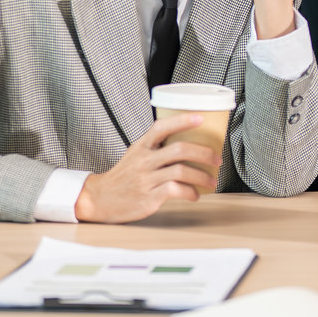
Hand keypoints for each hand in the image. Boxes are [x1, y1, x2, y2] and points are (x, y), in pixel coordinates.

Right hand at [74, 114, 221, 222]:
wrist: (100, 198)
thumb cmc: (123, 176)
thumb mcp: (135, 154)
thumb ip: (156, 146)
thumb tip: (187, 139)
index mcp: (141, 146)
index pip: (161, 127)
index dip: (182, 121)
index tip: (201, 118)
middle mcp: (144, 160)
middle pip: (179, 150)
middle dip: (204, 153)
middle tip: (217, 159)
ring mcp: (147, 179)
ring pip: (181, 171)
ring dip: (202, 176)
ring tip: (211, 180)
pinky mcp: (149, 197)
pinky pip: (176, 190)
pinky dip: (191, 192)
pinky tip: (195, 194)